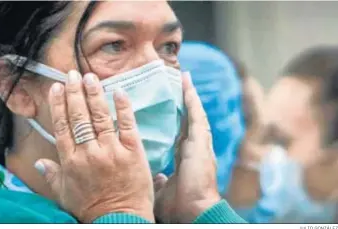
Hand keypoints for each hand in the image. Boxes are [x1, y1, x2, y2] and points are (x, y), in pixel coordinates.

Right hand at [35, 71, 153, 222]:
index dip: (59, 105)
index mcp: (71, 162)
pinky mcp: (132, 152)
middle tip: (72, 74)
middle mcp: (89, 153)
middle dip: (74, 93)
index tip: (56, 88)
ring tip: (89, 77)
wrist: (120, 219)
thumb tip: (38, 163)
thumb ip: (52, 176)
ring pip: (100, 117)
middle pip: (79, 117)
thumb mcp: (65, 194)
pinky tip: (118, 91)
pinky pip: (127, 125)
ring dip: (94, 94)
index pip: (62, 127)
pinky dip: (123, 107)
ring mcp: (112, 151)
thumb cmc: (91, 208)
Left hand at [154, 72, 220, 222]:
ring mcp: (200, 143)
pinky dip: (192, 100)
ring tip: (185, 78)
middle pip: (189, 119)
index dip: (178, 118)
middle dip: (185, 101)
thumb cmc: (180, 204)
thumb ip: (158, 179)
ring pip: (194, 113)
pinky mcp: (201, 141)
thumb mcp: (163, 189)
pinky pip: (196, 115)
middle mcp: (195, 147)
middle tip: (180, 83)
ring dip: (189, 96)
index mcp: (186, 156)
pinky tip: (188, 86)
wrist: (195, 211)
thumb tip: (155, 176)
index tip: (173, 106)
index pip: (181, 132)